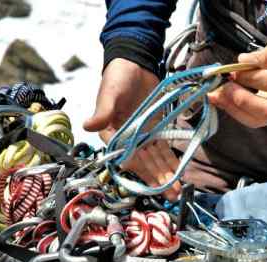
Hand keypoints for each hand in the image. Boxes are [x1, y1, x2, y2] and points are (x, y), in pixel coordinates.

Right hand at [84, 58, 181, 200]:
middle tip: (171, 194)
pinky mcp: (154, 129)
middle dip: (157, 179)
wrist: (134, 62)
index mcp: (111, 133)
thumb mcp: (110, 93)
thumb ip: (103, 111)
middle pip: (143, 162)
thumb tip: (88, 125)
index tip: (152, 182)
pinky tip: (178, 172)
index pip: (127, 156)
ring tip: (176, 191)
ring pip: (155, 159)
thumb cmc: (118, 76)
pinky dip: (170, 160)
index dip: (141, 170)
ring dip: (165, 174)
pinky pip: (163, 148)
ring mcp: (141, 135)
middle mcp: (126, 138)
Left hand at [208, 34, 266, 127]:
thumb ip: (266, 53)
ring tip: (214, 95)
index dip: (250, 77)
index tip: (233, 70)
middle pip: (266, 111)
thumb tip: (242, 61)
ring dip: (232, 109)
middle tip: (221, 88)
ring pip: (256, 120)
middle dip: (239, 100)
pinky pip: (252, 120)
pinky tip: (220, 100)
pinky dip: (233, 111)